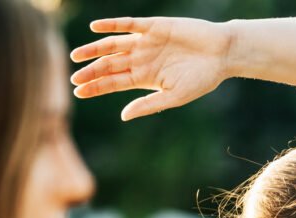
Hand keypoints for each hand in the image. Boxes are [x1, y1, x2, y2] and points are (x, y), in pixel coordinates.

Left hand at [70, 17, 231, 120]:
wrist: (222, 54)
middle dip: (91, 71)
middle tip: (73, 78)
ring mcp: (145, 42)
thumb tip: (124, 115)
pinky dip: (112, 25)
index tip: (77, 92)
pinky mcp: (153, 26)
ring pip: (113, 45)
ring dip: (94, 49)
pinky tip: (96, 28)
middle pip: (109, 65)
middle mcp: (141, 59)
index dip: (95, 86)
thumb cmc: (202, 78)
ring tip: (76, 55)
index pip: (113, 83)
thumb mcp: (174, 96)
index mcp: (144, 78)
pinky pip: (128, 25)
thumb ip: (148, 104)